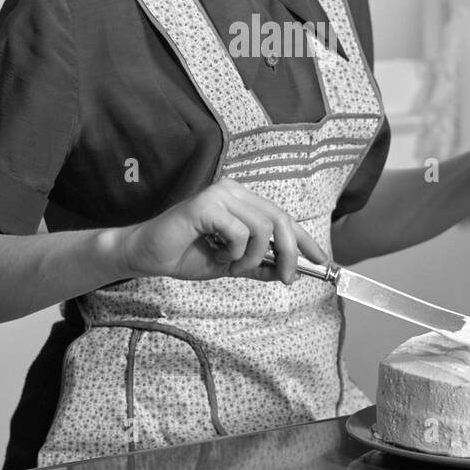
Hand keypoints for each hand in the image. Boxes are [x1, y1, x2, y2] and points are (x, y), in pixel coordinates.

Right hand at [116, 178, 328, 284]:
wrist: (147, 256)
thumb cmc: (185, 255)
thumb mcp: (231, 264)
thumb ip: (259, 265)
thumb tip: (289, 272)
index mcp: (241, 199)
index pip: (282, 216)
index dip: (305, 239)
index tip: (322, 261)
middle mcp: (233, 190)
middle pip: (279, 220)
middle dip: (289, 253)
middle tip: (286, 278)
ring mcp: (220, 195)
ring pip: (262, 229)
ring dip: (253, 257)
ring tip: (231, 265)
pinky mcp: (206, 205)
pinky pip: (239, 233)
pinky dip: (234, 252)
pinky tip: (216, 255)